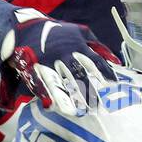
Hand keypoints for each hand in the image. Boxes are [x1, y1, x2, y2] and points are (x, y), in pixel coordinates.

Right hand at [0, 7, 121, 114]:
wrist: (25, 29)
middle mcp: (65, 55)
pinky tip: (55, 108)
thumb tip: (116, 60)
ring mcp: (50, 64)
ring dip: (71, 98)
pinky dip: (48, 96)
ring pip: (62, 83)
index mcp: (77, 46)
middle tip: (99, 105)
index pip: (95, 62)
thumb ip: (98, 46)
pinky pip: (43, 85)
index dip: (105, 74)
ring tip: (80, 112)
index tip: (114, 86)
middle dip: (90, 91)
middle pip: (80, 76)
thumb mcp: (80, 32)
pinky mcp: (36, 70)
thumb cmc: (57, 33)